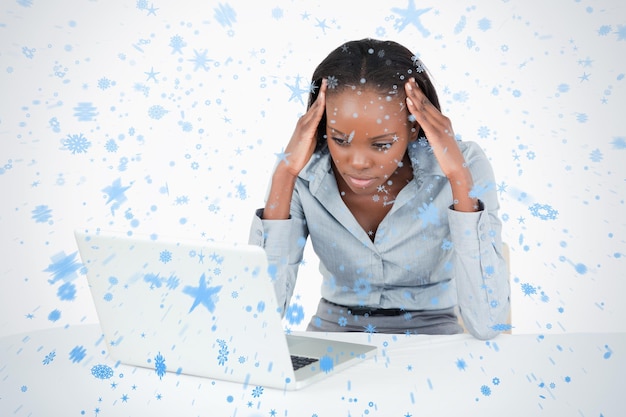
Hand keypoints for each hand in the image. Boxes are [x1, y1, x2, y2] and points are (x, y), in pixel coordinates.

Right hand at [279, 78, 326, 177]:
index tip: (329, 86)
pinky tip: (324, 100)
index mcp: (305, 123)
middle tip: (329, 79)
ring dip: (322, 95)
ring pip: (315, 107)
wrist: (289, 164)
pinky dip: (320, 107)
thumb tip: (329, 128)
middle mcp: (303, 121)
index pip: (316, 107)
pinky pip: (315, 117)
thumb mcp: (312, 140)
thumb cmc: (301, 154)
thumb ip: (318, 132)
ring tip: (328, 84)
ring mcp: (304, 125)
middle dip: (322, 91)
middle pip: (316, 103)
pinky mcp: (306, 131)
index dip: (322, 96)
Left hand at [405, 78, 477, 211]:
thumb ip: (433, 132)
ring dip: (414, 96)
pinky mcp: (436, 135)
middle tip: (408, 80)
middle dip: (416, 91)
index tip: (412, 85)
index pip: (429, 105)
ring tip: (406, 86)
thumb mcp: (439, 141)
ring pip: (424, 109)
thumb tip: (424, 128)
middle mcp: (443, 121)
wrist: (458, 168)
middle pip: (427, 103)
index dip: (420, 94)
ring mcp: (440, 127)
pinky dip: (415, 110)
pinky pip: (423, 120)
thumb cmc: (447, 157)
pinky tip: (409, 102)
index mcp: (444, 121)